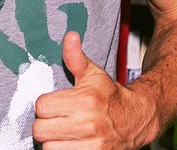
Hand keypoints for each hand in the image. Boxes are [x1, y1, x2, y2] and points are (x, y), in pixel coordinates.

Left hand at [32, 32, 156, 148]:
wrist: (137, 119)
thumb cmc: (110, 95)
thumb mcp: (93, 74)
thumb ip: (76, 57)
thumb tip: (70, 36)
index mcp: (84, 101)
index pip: (41, 106)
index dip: (45, 104)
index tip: (54, 104)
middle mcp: (87, 124)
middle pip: (39, 129)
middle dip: (45, 123)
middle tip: (56, 119)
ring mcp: (91, 145)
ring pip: (48, 147)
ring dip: (52, 140)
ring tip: (63, 131)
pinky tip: (69, 142)